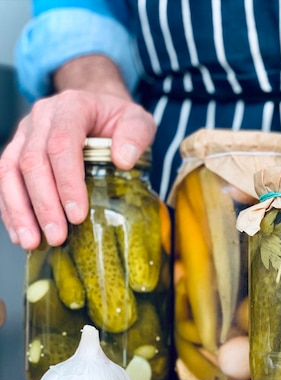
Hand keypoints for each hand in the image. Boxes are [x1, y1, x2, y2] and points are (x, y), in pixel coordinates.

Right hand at [0, 89, 155, 249]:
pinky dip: (11, 209)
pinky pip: (4, 180)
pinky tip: (21, 234)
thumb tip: (123, 159)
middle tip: (58, 236)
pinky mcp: (16, 150)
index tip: (77, 214)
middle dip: (44, 204)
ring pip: (9, 172)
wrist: (98, 107)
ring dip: (20, 210)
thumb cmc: (118, 118)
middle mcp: (41, 117)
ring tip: (32, 242)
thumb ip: (136, 135)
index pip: (62, 143)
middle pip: (32, 162)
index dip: (67, 181)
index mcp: (71, 107)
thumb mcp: (138, 120)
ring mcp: (24, 134)